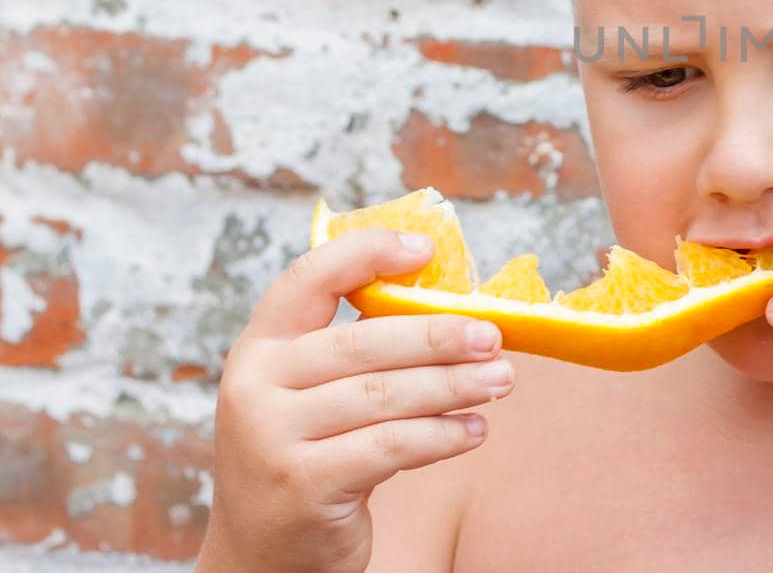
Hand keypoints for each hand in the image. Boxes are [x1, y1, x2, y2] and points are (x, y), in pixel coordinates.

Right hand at [198, 228, 515, 572]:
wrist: (262, 554)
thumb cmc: (308, 457)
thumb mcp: (310, 396)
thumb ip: (356, 354)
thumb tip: (453, 310)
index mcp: (259, 349)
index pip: (307, 279)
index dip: (366, 253)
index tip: (425, 248)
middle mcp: (255, 387)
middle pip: (362, 344)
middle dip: (439, 336)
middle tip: (493, 336)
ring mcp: (273, 438)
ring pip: (384, 396)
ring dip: (454, 386)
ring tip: (500, 381)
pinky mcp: (303, 484)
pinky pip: (390, 446)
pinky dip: (441, 436)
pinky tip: (474, 431)